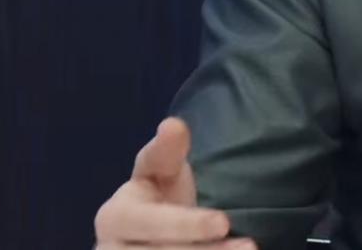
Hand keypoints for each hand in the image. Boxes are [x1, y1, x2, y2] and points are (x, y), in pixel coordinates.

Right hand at [94, 117, 255, 248]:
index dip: (187, 224)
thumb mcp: (162, 170)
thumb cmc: (158, 197)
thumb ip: (167, 151)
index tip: (224, 222)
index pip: (150, 222)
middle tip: (250, 246)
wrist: (149, 234)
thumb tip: (173, 124)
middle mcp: (111, 249)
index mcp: (115, 216)